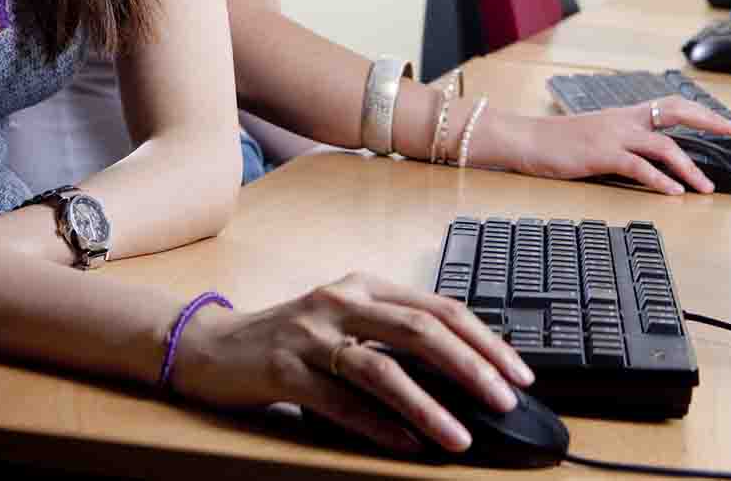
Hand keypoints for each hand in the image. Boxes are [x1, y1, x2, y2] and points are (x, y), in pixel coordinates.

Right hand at [170, 272, 534, 455]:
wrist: (211, 347)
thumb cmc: (289, 338)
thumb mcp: (346, 323)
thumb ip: (393, 336)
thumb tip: (463, 372)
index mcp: (365, 285)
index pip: (440, 307)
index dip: (484, 339)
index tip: (519, 372)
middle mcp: (342, 301)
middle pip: (420, 330)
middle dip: (471, 366)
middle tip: (505, 398)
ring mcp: (311, 334)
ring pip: (382, 368)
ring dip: (429, 404)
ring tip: (461, 434)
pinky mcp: (283, 369)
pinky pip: (340, 401)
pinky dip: (378, 425)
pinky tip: (407, 445)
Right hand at [489, 96, 730, 193]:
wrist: (528, 139)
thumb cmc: (560, 141)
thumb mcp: (599, 133)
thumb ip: (624, 140)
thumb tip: (650, 154)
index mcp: (626, 114)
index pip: (671, 105)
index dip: (701, 111)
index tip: (726, 121)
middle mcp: (625, 120)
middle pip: (676, 113)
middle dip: (708, 122)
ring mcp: (614, 136)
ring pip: (663, 146)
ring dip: (689, 168)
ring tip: (705, 187)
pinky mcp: (602, 155)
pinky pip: (638, 167)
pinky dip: (659, 180)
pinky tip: (673, 192)